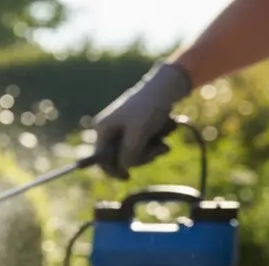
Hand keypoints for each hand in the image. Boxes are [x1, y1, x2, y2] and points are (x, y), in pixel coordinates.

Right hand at [92, 62, 192, 178]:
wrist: (167, 85)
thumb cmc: (149, 107)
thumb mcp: (138, 133)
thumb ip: (128, 154)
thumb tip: (123, 168)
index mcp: (103, 129)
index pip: (101, 158)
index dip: (112, 170)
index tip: (127, 177)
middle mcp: (110, 129)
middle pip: (120, 157)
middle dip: (141, 156)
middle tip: (159, 150)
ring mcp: (123, 128)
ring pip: (135, 152)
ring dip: (152, 150)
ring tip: (165, 141)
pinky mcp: (136, 126)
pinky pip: (143, 143)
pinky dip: (155, 142)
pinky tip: (165, 133)